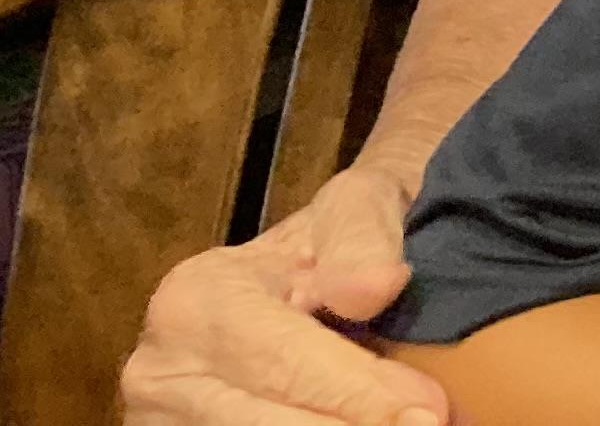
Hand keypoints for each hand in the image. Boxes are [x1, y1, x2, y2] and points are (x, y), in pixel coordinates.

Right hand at [120, 163, 447, 425]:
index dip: (361, 394)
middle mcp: (162, 371)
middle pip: (267, 425)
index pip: (286, 363)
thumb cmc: (338, 233)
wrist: (307, 262)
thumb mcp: (357, 205)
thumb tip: (373, 289)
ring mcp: (164, 420)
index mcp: (195, 301)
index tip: (427, 413)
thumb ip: (363, 239)